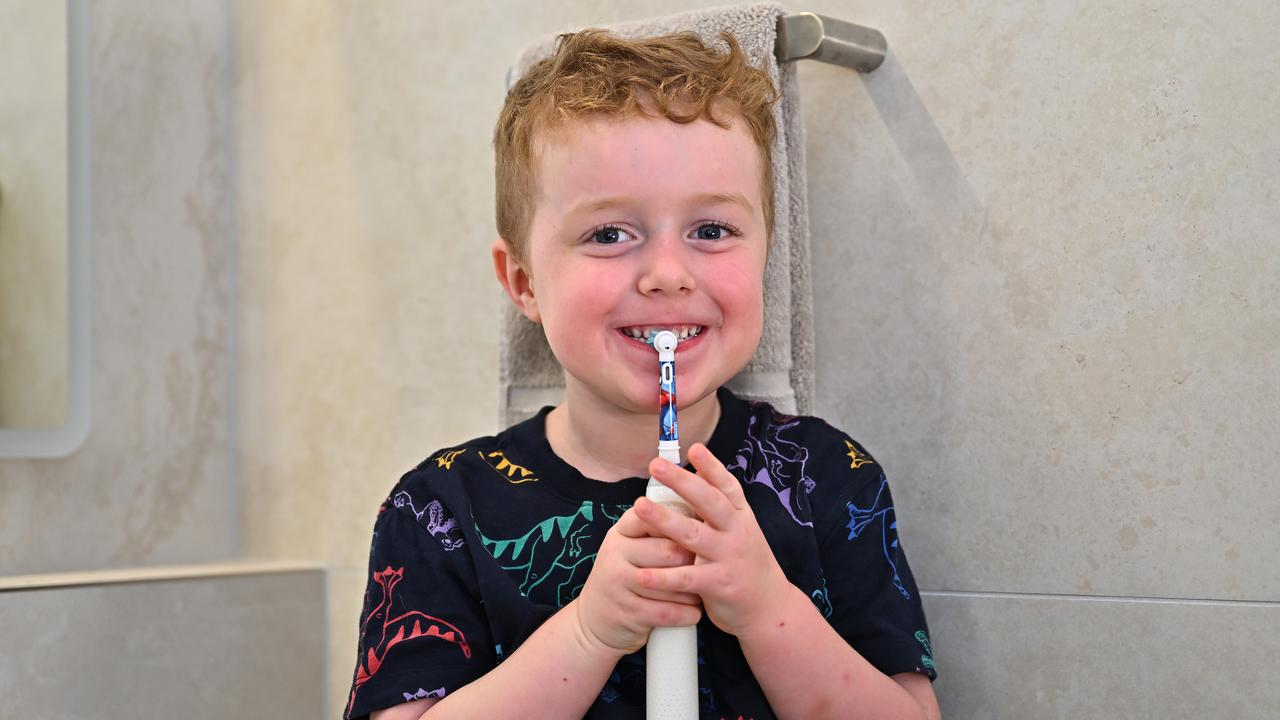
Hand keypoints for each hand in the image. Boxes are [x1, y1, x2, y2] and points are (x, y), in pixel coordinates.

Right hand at [572, 505, 703, 655]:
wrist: (594, 622)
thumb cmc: (625, 578)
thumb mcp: (629, 549)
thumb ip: (656, 531)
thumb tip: (701, 514)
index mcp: (620, 533)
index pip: (652, 516)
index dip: (679, 523)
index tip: (700, 530)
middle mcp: (615, 554)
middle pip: (669, 551)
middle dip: (694, 561)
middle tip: (708, 567)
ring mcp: (619, 584)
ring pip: (671, 584)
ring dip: (694, 591)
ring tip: (702, 592)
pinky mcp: (628, 612)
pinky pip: (667, 612)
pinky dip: (687, 614)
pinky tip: (694, 612)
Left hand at [634, 443, 792, 636]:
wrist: (771, 608)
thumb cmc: (746, 564)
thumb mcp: (740, 530)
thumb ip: (720, 507)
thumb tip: (695, 473)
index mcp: (741, 517)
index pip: (727, 486)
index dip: (711, 467)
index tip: (694, 448)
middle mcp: (737, 532)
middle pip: (709, 503)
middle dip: (682, 482)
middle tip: (656, 465)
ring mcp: (729, 557)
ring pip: (693, 535)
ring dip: (664, 520)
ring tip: (639, 506)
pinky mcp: (719, 585)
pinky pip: (687, 578)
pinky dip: (663, 577)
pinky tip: (640, 574)